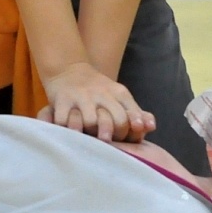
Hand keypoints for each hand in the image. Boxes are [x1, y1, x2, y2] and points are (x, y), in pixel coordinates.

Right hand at [36, 63, 154, 142]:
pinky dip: (67, 130)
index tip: (124, 138)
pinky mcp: (61, 99)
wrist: (69, 70)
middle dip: (112, 135)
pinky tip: (69, 135)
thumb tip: (151, 127)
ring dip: (90, 134)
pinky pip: (64, 119)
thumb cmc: (98, 90)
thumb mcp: (119, 96)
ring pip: (90, 122)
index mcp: (118, 93)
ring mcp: (80, 96)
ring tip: (88, 141)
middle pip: (113, 120)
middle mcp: (100, 93)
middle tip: (106, 142)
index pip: (129, 116)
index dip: (128, 131)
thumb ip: (136, 112)